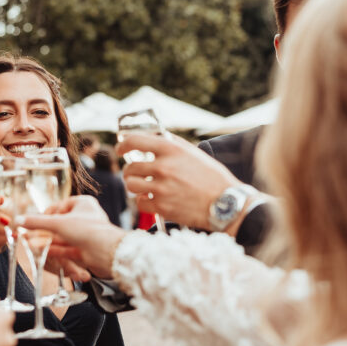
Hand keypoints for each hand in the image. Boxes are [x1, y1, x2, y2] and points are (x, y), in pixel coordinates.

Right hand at [19, 196, 125, 278]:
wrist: (108, 253)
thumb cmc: (90, 231)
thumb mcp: (58, 223)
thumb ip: (37, 222)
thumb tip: (19, 220)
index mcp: (83, 203)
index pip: (59, 206)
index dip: (45, 215)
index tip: (34, 222)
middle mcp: (85, 218)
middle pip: (59, 225)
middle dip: (43, 232)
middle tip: (29, 236)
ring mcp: (85, 235)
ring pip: (62, 239)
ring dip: (46, 242)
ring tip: (31, 245)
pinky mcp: (85, 250)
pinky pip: (66, 249)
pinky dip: (54, 251)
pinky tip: (42, 252)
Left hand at [117, 133, 240, 229]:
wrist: (225, 203)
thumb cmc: (212, 178)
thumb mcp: (193, 153)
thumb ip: (172, 145)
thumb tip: (153, 138)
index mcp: (171, 149)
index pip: (135, 141)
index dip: (123, 144)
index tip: (121, 148)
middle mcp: (164, 167)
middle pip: (130, 167)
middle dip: (130, 170)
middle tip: (136, 173)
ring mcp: (161, 188)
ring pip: (131, 185)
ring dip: (135, 186)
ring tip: (144, 186)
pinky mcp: (162, 207)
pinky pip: (140, 203)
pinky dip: (144, 202)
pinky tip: (153, 199)